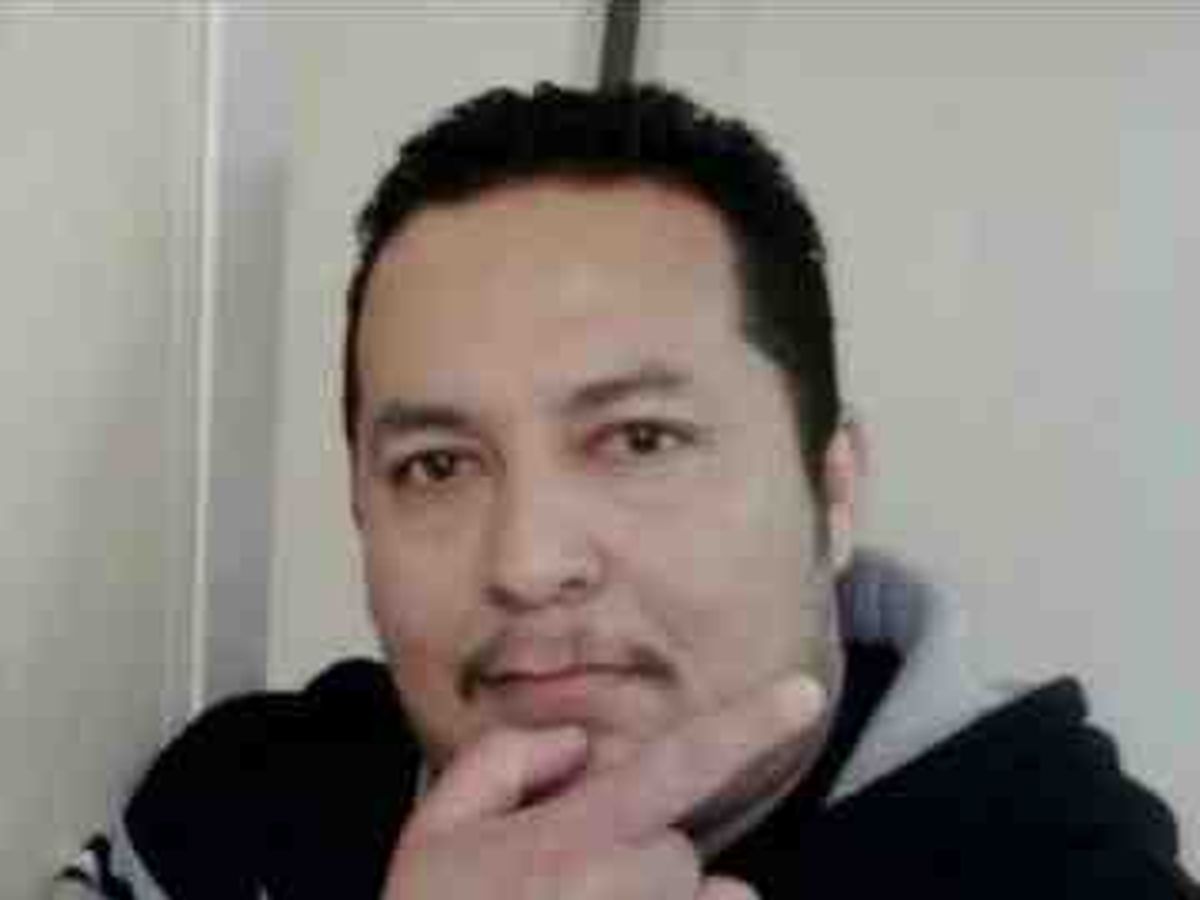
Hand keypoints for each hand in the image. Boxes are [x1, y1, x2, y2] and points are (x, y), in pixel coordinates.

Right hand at [380, 674, 825, 899]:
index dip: (747, 726)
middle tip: (564, 891)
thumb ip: (503, 760)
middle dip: (638, 862)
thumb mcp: (435, 830)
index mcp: (572, 840)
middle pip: (680, 855)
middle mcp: (623, 893)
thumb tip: (580, 747)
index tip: (807, 692)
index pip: (676, 767)